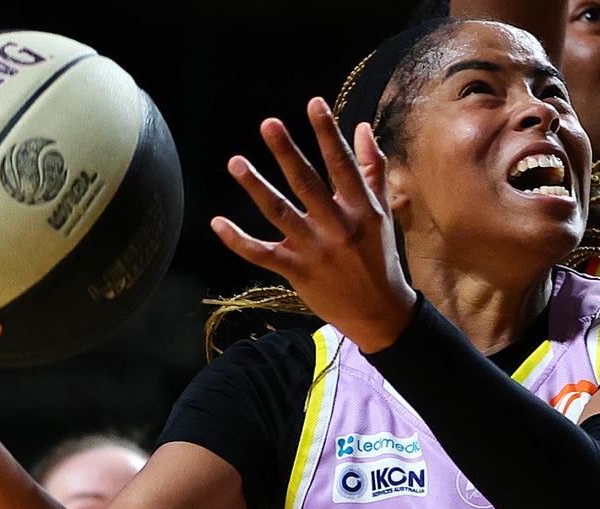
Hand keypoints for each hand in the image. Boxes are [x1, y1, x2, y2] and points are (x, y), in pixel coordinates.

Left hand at [210, 97, 416, 352]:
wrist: (379, 312)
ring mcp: (315, 250)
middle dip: (287, 152)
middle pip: (307, 184)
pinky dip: (238, 240)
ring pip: (280, 213)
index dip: (328, 133)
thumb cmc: (379, 256)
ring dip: (256, 187)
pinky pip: (262, 254)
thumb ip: (372, 169)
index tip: (314, 104)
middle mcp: (337, 227)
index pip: (342, 164)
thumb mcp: (382, 213)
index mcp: (360, 209)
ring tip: (235, 162)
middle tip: (268, 124)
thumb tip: (362, 128)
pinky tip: (217, 222)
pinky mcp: (297, 272)